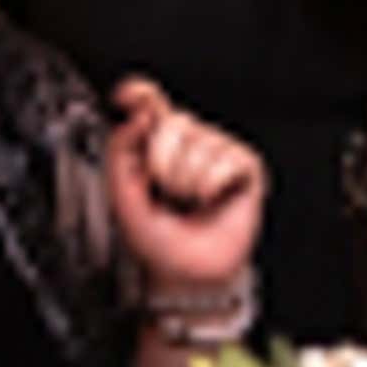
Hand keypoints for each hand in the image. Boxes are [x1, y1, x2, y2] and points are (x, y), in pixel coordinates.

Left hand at [104, 77, 262, 288]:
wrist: (188, 272)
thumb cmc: (159, 239)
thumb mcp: (123, 195)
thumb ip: (121, 152)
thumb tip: (136, 117)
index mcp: (157, 144)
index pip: (149, 105)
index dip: (140, 94)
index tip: (126, 95)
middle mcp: (190, 141)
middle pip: (172, 123)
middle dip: (162, 163)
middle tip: (166, 191)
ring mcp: (219, 150)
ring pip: (197, 147)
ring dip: (187, 184)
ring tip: (190, 203)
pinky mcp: (245, 165)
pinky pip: (223, 164)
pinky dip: (211, 188)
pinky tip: (211, 201)